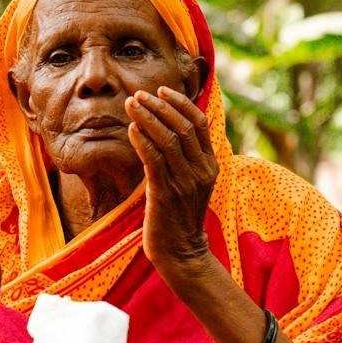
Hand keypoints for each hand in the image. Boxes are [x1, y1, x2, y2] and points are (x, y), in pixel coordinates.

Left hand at [127, 87, 218, 276]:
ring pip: (168, 140)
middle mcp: (201, 171)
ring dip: (147, 118)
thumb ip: (184, 157)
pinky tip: (131, 130)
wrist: (180, 252)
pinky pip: (154, 160)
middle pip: (183, 127)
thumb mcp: (189, 182)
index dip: (181, 103)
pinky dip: (142, 141)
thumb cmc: (178, 215)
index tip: (162, 90)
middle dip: (159, 106)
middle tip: (139, 94)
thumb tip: (166, 128)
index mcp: (210, 164)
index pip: (200, 123)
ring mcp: (185, 183)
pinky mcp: (165, 194)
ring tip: (130, 105)